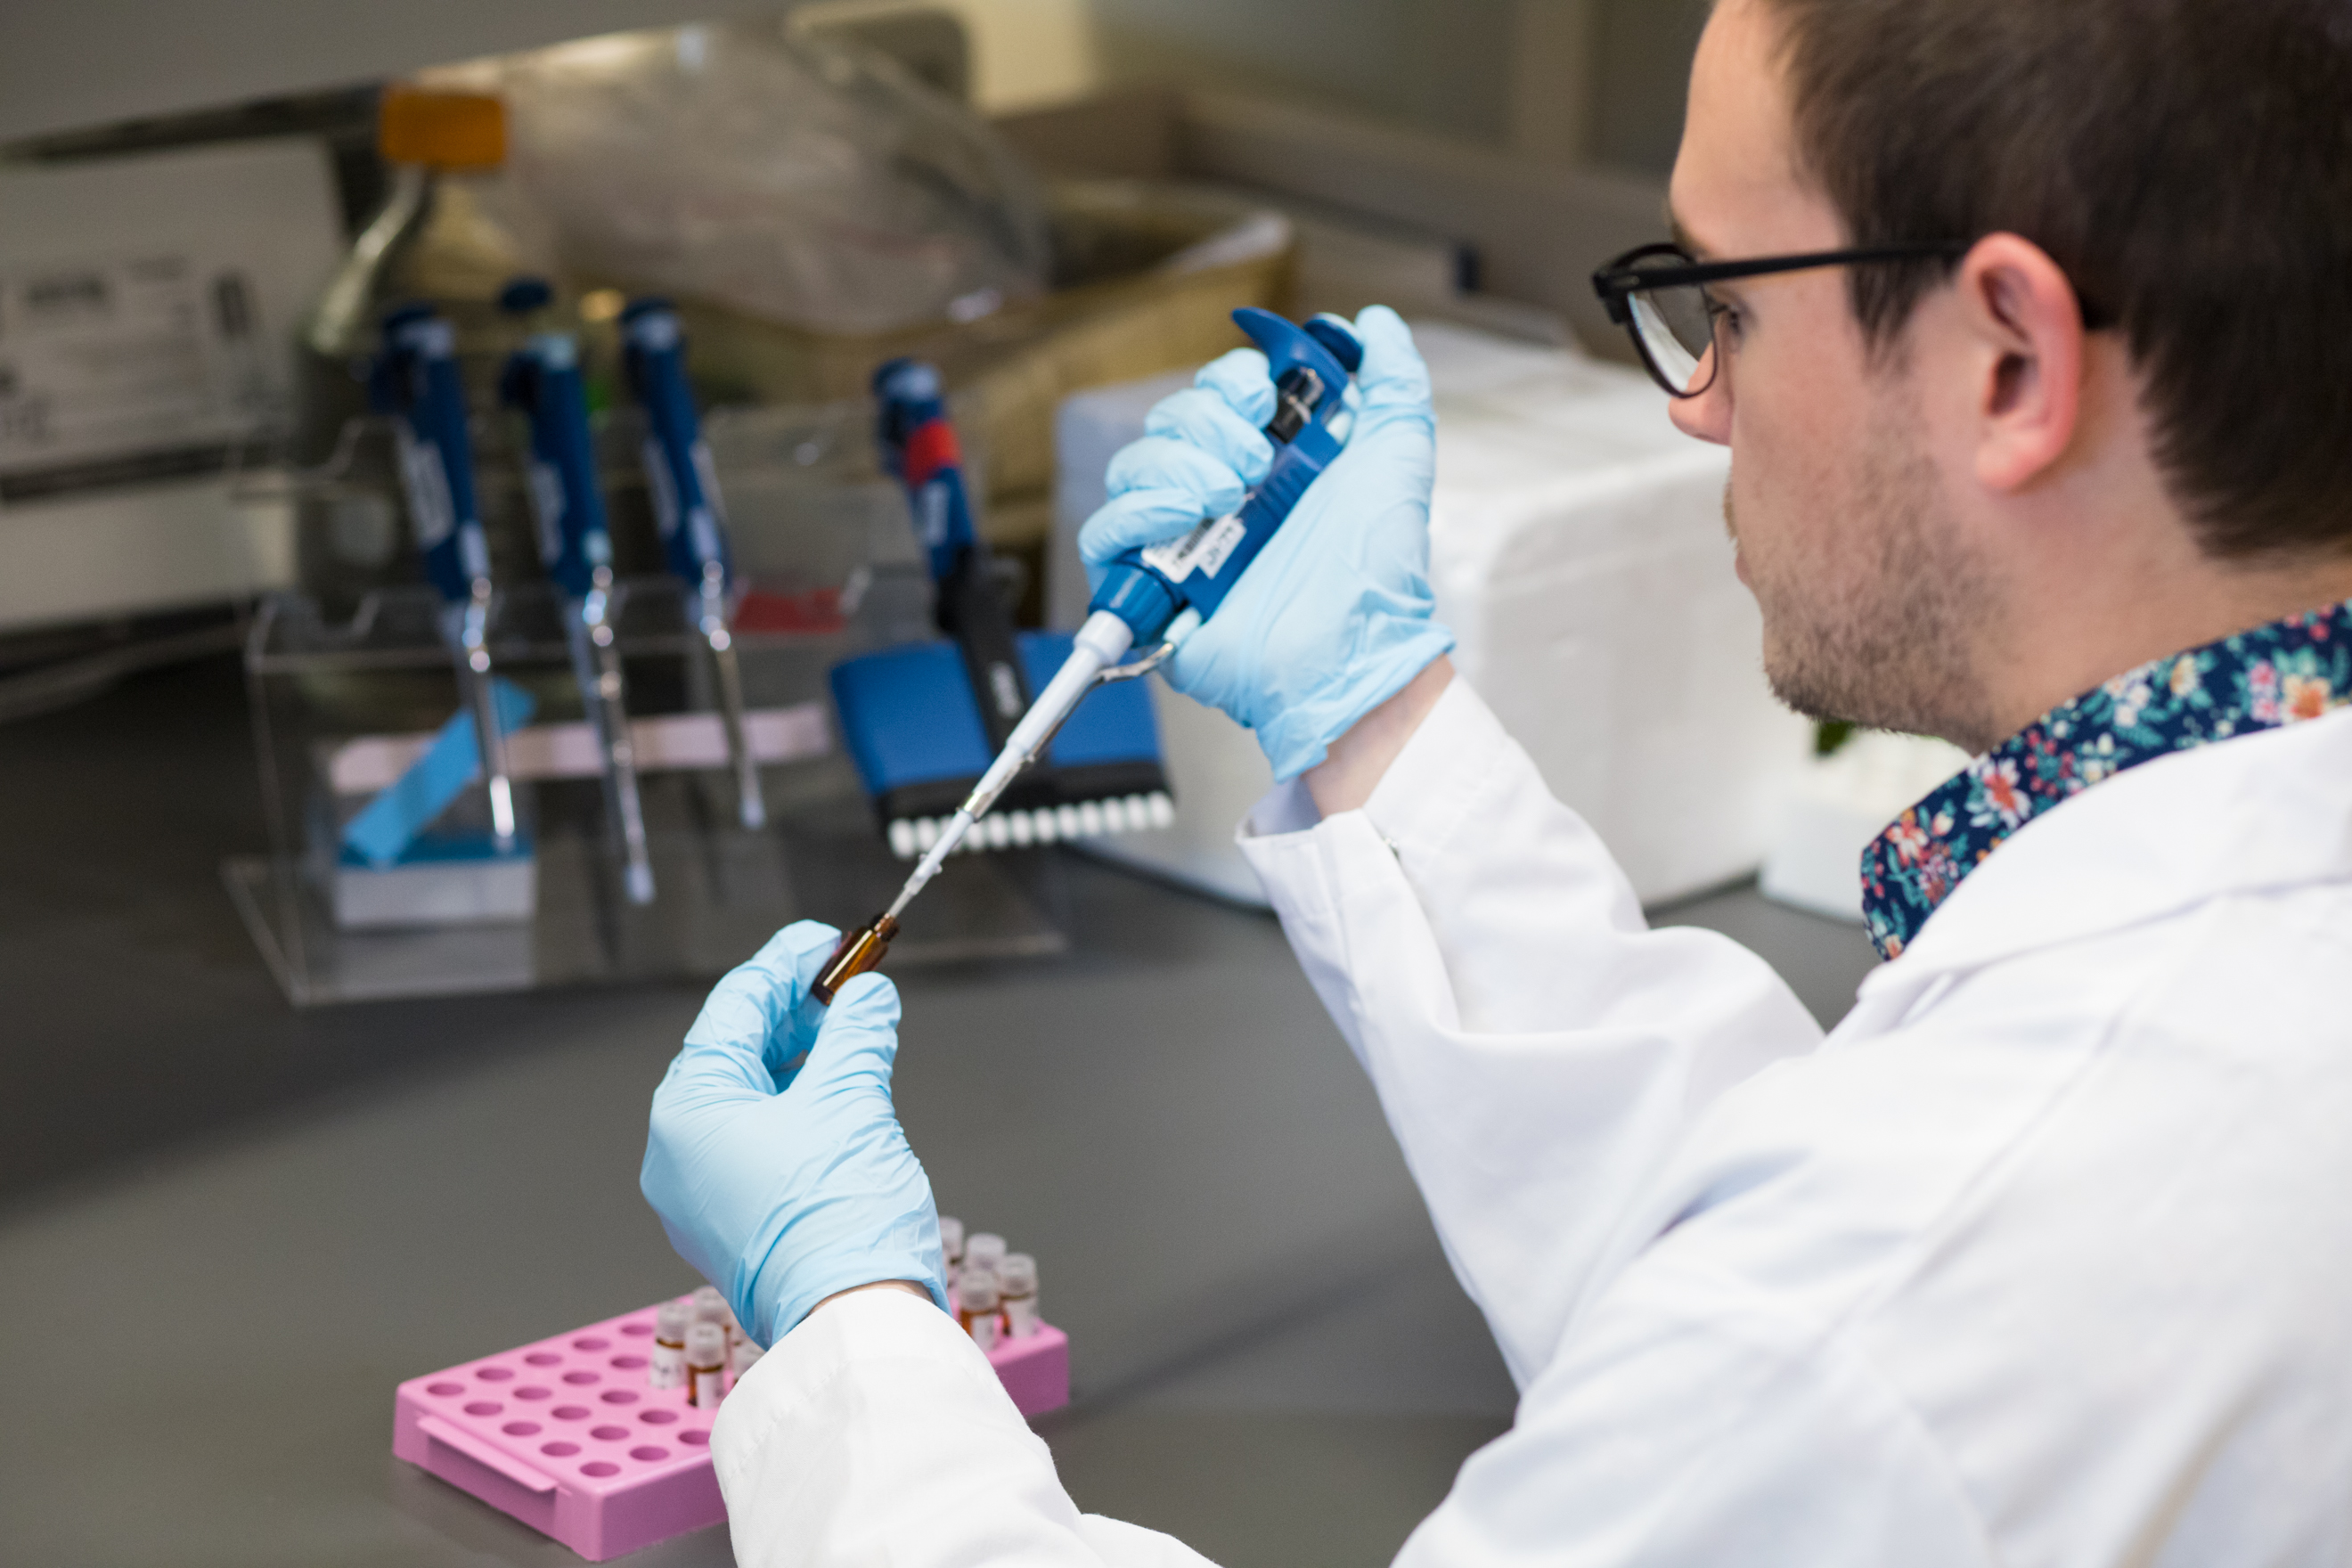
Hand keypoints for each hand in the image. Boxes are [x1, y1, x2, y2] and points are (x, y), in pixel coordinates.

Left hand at [641, 921, 946, 1345]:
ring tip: (854, 1033)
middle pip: (737, 1051)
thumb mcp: (853, 1099)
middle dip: (796, 1011)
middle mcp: (678, 1151)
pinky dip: (798, 1106)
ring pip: (750, 1098)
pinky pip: (757, 1141)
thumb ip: (856, 1033)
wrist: (850, 1321)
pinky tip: (840, 1090)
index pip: (734, 1007)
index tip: (826, 939)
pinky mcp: (733, 1222)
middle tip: (849, 981)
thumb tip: (867, 995)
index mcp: (687, 1109)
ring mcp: (701, 1193)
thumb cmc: (837, 1220)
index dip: (786, 963)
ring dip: (802, 1058)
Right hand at [1078, 304, 1455, 781]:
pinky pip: (1104, 530)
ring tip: (1228, 498)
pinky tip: (1183, 518)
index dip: (1228, 381)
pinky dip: (1137, 513)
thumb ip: (1393, 380)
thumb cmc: (1374, 570)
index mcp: (1268, 464)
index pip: (1215, 393)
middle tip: (1253, 463)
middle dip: (1208, 423)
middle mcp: (1219, 496)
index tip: (1261, 395)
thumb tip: (1374, 323)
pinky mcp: (1149, 586)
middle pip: (1169, 420)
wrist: (1351, 647)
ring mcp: (1181, 540)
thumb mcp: (1397, 455)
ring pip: (1132, 465)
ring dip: (1178, 465)